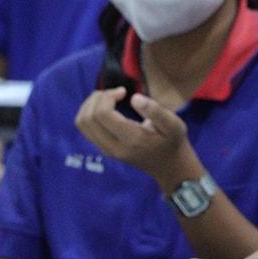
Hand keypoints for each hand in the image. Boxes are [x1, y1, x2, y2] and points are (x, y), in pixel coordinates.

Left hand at [75, 89, 191, 179]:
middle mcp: (114, 147)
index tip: (124, 91)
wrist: (170, 167)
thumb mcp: (175, 125)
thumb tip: (134, 98)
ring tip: (108, 97)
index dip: (108, 97)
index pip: (102, 115)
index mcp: (131, 139)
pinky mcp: (105, 149)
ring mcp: (107, 150)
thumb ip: (156, 111)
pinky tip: (106, 108)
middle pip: (87, 119)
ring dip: (90, 105)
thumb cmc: (173, 142)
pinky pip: (86, 130)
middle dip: (97, 99)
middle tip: (115, 92)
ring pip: (82, 124)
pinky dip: (90, 114)